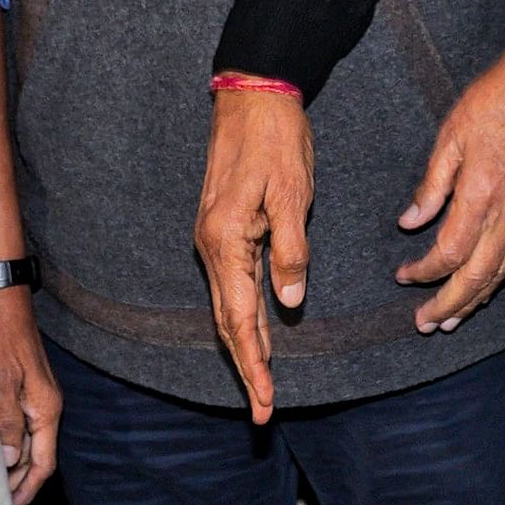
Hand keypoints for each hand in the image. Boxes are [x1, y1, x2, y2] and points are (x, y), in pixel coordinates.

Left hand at [0, 289, 58, 504]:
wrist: (0, 298)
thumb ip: (6, 421)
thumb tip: (11, 459)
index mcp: (46, 408)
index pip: (44, 463)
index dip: (27, 488)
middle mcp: (46, 405)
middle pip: (39, 457)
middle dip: (20, 482)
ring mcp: (36, 396)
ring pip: (30, 442)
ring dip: (14, 464)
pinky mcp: (24, 387)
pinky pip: (21, 425)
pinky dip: (10, 444)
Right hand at [194, 85, 314, 420]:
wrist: (252, 93)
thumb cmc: (276, 139)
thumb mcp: (293, 193)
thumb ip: (291, 252)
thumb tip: (289, 305)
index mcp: (225, 241)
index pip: (239, 318)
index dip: (254, 364)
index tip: (266, 402)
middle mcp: (211, 245)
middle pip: (227, 321)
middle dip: (247, 368)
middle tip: (264, 412)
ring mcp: (213, 238)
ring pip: (228, 305)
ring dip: (246, 346)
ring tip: (263, 385)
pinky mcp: (224, 228)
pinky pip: (234, 284)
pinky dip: (246, 315)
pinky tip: (260, 334)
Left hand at [396, 33, 504, 332]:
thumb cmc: (497, 100)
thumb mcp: (451, 136)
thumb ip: (431, 185)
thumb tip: (410, 223)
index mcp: (481, 195)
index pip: (449, 253)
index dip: (424, 272)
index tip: (403, 275)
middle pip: (477, 277)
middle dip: (449, 305)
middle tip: (424, 324)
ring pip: (500, 273)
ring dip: (474, 300)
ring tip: (451, 320)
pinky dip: (497, 279)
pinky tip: (484, 286)